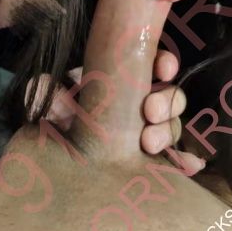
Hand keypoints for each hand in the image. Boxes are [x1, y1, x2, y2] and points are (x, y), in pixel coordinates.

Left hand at [25, 51, 202, 172]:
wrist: (57, 167)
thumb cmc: (56, 126)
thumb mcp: (49, 107)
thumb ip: (46, 95)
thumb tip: (39, 84)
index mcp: (121, 82)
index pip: (154, 65)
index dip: (165, 63)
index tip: (163, 69)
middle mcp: (138, 105)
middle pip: (168, 96)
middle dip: (166, 102)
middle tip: (149, 111)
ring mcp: (146, 133)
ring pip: (172, 125)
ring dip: (168, 131)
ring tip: (150, 144)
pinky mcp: (150, 161)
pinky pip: (176, 158)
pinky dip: (186, 161)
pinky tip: (192, 166)